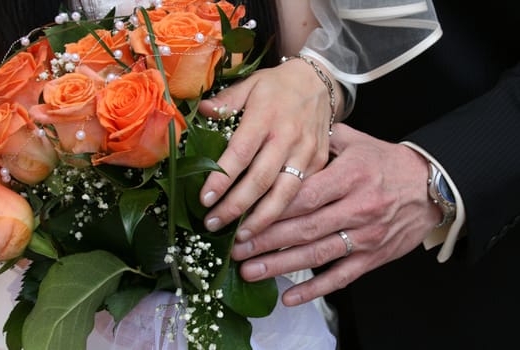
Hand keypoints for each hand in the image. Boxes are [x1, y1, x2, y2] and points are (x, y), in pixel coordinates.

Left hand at [199, 58, 341, 236]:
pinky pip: (301, 194)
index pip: (240, 153)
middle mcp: (288, 138)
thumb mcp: (250, 84)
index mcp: (265, 117)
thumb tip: (202, 112)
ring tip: (240, 238)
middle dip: (236, 207)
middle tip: (213, 224)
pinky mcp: (318, 164)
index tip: (204, 200)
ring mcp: (306, 153)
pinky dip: (283, 214)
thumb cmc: (277, 86)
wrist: (319, 82)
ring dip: (261, 220)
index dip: (221, 179)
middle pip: (261, 180)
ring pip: (285, 194)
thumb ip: (226, 100)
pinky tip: (267, 228)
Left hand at [232, 123, 441, 305]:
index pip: (304, 196)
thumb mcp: (357, 141)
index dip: (270, 209)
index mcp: (350, 176)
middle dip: (266, 240)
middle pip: (304, 227)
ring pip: (317, 254)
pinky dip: (315, 289)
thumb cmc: (386, 162)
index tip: (243, 218)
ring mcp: (366, 235)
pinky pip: (342, 276)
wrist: (430, 187)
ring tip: (249, 270)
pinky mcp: (373, 256)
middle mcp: (357, 207)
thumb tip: (287, 131)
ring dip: (281, 264)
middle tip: (234, 249)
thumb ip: (323, 138)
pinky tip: (289, 296)